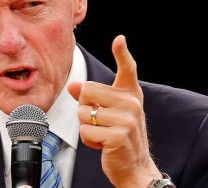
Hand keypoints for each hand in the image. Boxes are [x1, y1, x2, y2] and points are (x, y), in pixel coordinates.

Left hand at [68, 35, 161, 186]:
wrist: (135, 167)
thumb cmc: (121, 136)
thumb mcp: (109, 113)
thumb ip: (91, 97)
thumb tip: (72, 86)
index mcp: (131, 94)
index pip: (128, 69)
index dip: (122, 53)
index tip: (119, 40)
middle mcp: (132, 103)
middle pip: (87, 91)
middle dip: (85, 108)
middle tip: (100, 121)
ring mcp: (127, 120)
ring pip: (84, 113)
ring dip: (87, 126)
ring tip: (103, 134)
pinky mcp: (118, 136)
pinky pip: (86, 131)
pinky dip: (89, 140)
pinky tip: (103, 145)